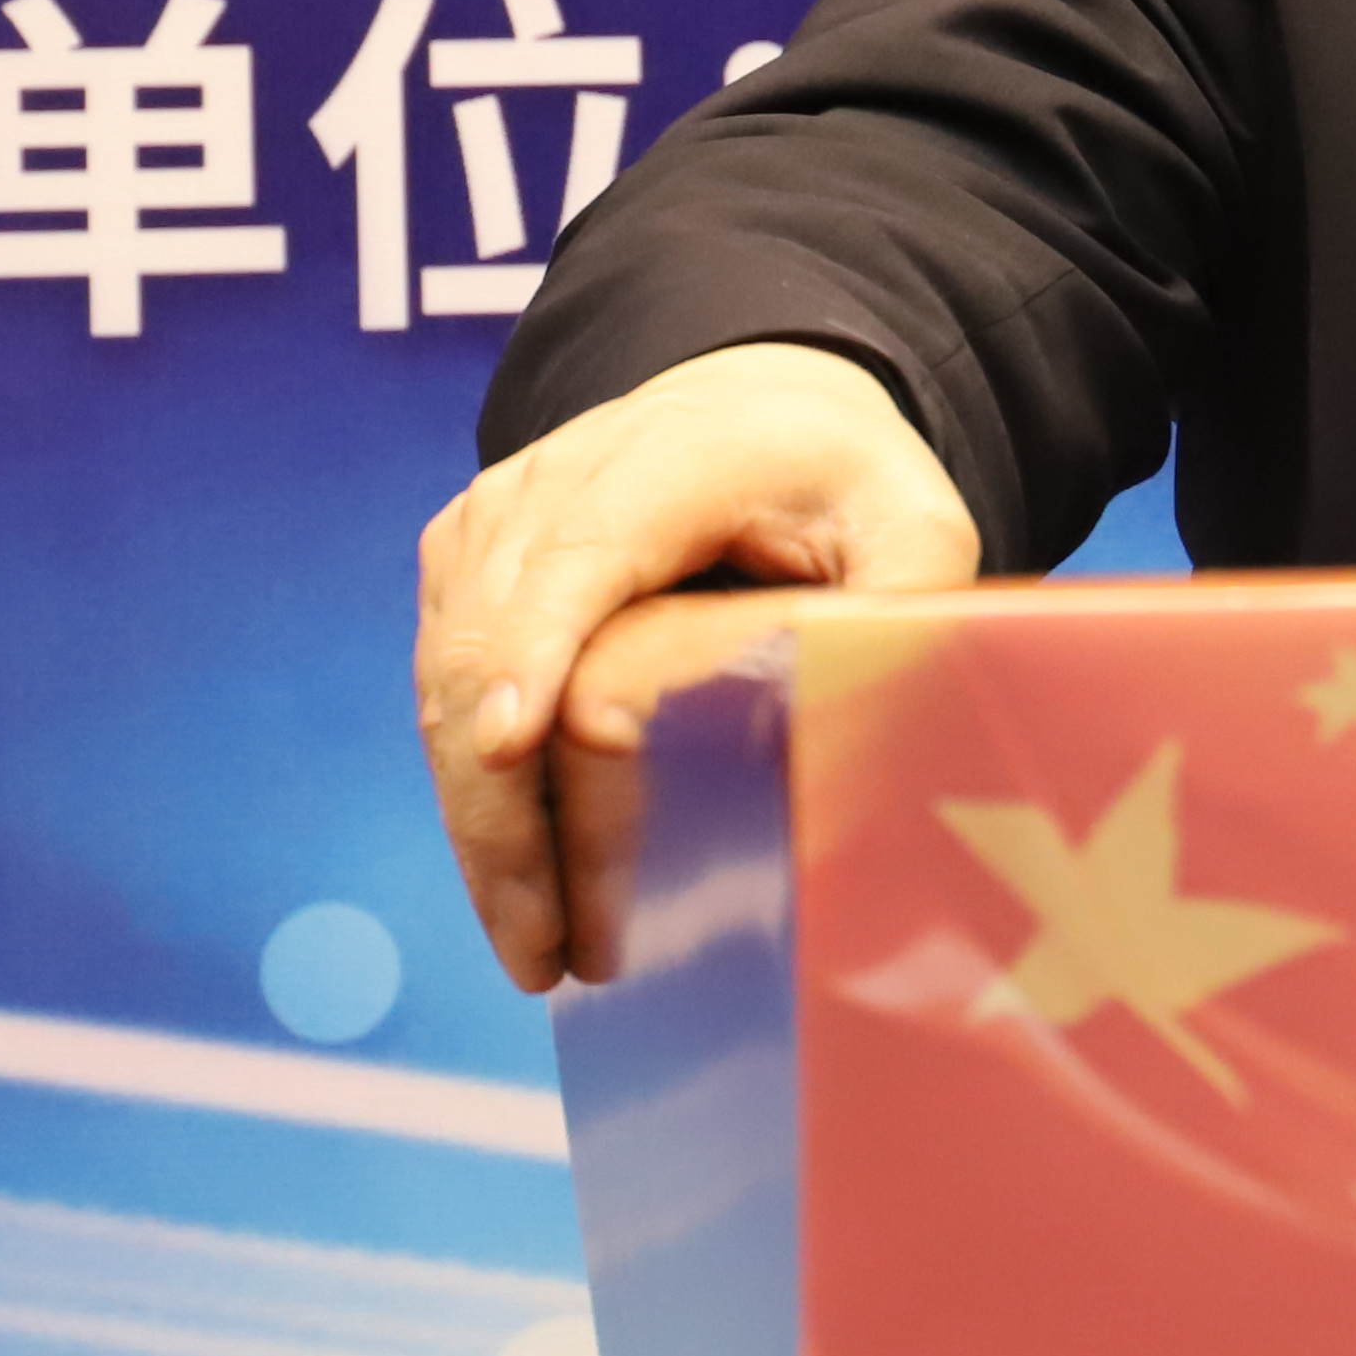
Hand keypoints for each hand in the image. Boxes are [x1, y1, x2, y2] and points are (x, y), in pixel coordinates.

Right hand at [414, 342, 979, 990]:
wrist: (756, 408)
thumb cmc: (840, 481)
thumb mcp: (913, 523)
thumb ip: (910, 607)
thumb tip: (890, 730)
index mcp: (676, 457)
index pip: (581, 551)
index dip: (538, 645)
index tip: (513, 746)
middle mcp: (556, 478)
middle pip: (488, 642)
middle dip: (503, 806)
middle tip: (545, 947)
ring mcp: (493, 522)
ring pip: (446, 682)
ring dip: (480, 824)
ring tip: (536, 948)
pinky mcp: (462, 565)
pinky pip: (442, 687)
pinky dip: (472, 792)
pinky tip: (519, 883)